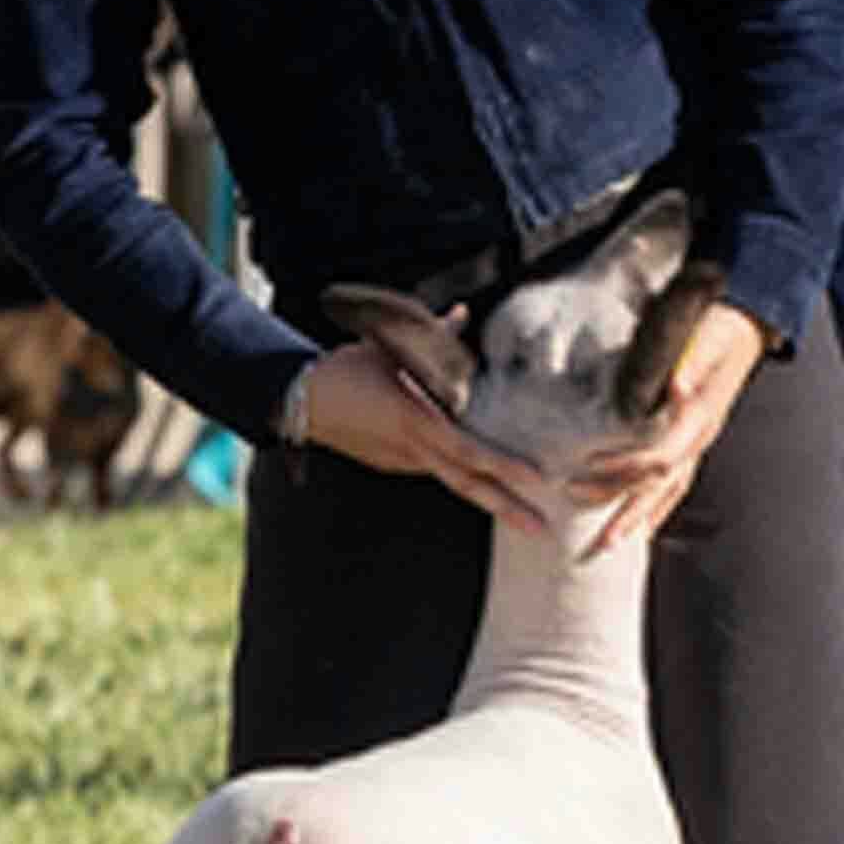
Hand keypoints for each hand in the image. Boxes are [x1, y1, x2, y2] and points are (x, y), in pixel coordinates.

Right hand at [292, 339, 550, 533]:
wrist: (298, 400)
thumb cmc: (347, 369)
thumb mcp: (391, 348)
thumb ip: (433, 336)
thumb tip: (461, 312)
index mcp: (417, 422)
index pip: (471, 451)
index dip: (505, 466)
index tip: (539, 479)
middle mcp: (413, 450)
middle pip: (468, 484)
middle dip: (508, 509)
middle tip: (545, 531)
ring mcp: (401, 462)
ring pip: (454, 482)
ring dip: (490, 498)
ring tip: (526, 518)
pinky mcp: (392, 465)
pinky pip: (432, 467)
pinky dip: (460, 473)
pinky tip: (484, 481)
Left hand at [575, 300, 767, 559]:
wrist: (746, 323)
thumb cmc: (716, 325)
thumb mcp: (702, 336)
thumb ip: (689, 362)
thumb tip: (674, 387)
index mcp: (699, 414)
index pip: (659, 456)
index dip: (621, 469)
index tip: (582, 474)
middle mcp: (701, 435)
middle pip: (660, 484)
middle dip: (622, 505)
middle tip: (580, 516)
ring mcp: (701, 441)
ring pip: (669, 490)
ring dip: (638, 518)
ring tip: (608, 544)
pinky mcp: (697, 440)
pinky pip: (677, 484)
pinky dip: (656, 508)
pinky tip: (640, 526)